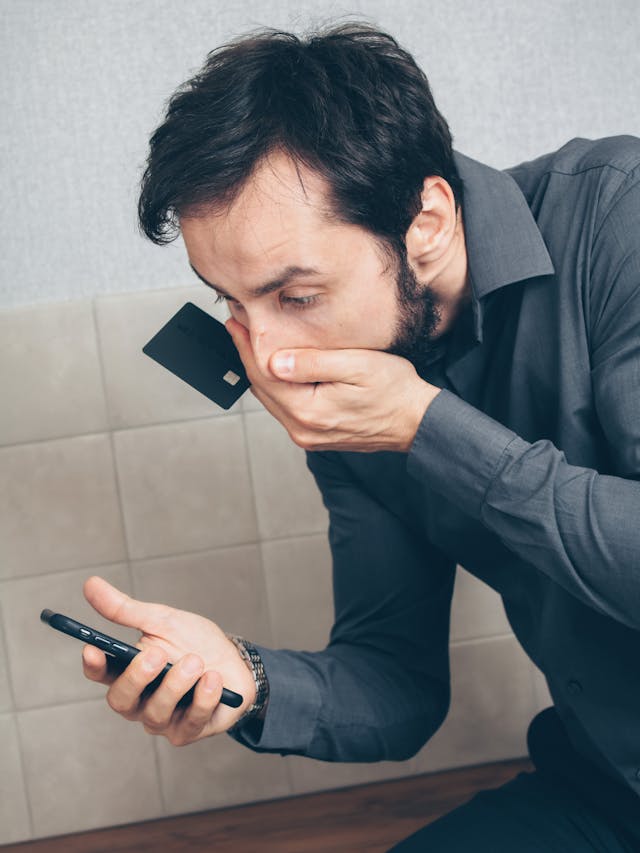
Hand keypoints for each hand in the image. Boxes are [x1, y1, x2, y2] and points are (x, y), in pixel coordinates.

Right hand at [81, 577, 255, 745]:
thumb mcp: (163, 620)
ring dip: (176, 685)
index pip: (101, 674)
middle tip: (156, 654)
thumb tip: (90, 583)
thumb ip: (126, 609)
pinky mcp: (190, 730)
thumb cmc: (194, 641)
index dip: (94, 665)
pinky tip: (214, 679)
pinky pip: (191, 721)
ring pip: (156, 713)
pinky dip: (203, 698)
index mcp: (128, 672)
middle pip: (121, 700)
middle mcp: (140, 701)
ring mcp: (164, 720)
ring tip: (195, 660)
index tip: (93, 648)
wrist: (236, 660)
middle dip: (137, 677)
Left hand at [227, 318, 440, 452]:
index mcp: (309, 412)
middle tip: (237, 326)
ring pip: (272, 399)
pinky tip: (278, 368)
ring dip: (261, 371)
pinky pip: (286, 408)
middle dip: (248, 355)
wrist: (416, 421)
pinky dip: (278, 386)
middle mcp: (303, 430)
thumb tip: (275, 362)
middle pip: (263, 388)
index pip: (265, 375)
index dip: (246, 346)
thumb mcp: (356, 366)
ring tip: (252, 342)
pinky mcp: (315, 435)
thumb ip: (313, 363)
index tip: (234, 322)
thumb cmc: (394, 391)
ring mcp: (308, 435)